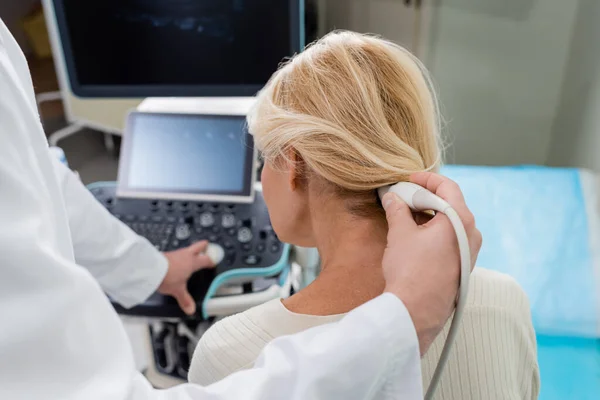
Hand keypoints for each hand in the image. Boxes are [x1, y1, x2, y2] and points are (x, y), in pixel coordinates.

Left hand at [160, 241, 215, 314]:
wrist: (150, 269)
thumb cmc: (167, 276)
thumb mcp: (178, 290)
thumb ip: (185, 299)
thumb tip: (191, 309)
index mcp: (192, 262)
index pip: (206, 260)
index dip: (210, 261)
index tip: (213, 262)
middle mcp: (185, 255)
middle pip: (197, 247)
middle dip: (202, 245)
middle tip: (206, 244)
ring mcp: (175, 253)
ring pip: (186, 249)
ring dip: (190, 250)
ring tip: (191, 253)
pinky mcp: (166, 254)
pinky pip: (176, 253)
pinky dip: (179, 256)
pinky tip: (176, 260)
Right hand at [382, 172, 481, 354]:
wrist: (415, 311)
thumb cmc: (411, 271)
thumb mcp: (400, 233)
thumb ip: (397, 209)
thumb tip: (392, 197)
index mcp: (461, 220)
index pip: (447, 187)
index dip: (426, 179)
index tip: (408, 178)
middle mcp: (471, 234)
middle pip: (451, 203)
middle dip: (426, 196)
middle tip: (404, 195)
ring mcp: (469, 252)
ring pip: (450, 222)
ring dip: (429, 214)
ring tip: (406, 213)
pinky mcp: (462, 266)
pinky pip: (451, 239)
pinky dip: (434, 230)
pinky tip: (415, 234)